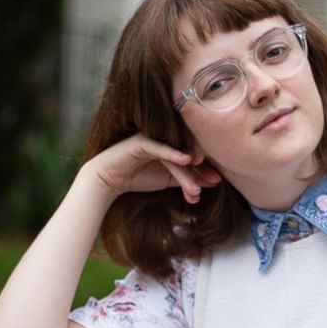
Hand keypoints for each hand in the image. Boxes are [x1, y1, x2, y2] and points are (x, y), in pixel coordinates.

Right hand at [86, 133, 221, 204]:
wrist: (108, 181)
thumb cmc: (138, 177)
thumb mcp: (168, 181)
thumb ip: (187, 179)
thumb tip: (213, 181)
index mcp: (171, 145)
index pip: (192, 154)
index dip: (206, 167)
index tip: (218, 180)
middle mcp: (163, 138)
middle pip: (187, 153)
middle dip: (200, 170)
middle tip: (212, 183)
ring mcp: (152, 138)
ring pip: (175, 155)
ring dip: (187, 173)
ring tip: (195, 189)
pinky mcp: (139, 142)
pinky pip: (159, 147)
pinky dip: (172, 153)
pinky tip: (186, 159)